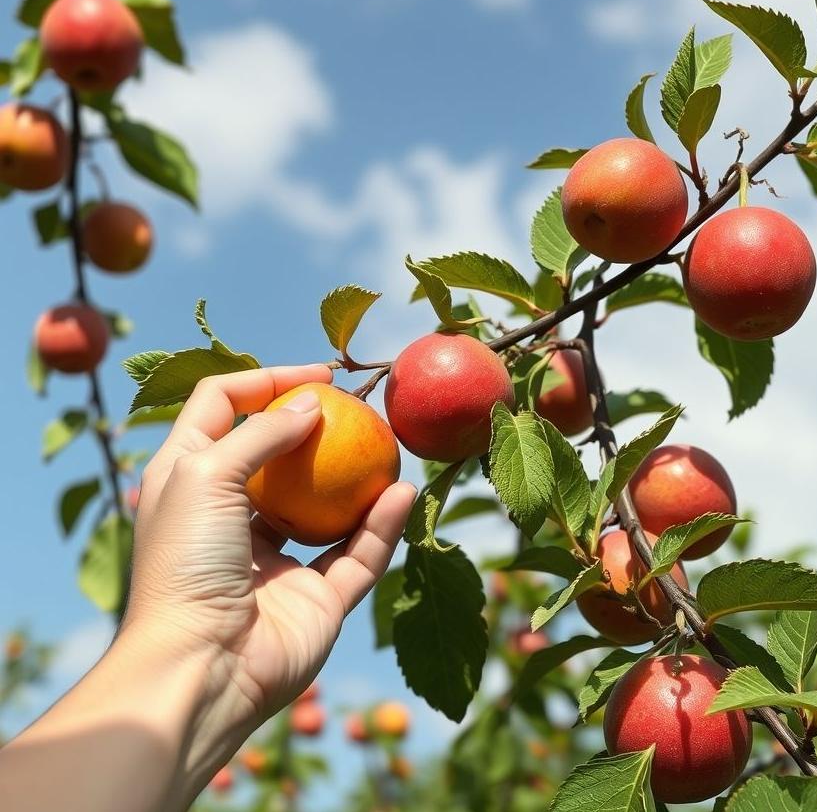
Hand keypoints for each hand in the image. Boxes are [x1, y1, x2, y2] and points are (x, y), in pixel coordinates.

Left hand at [123, 364, 414, 766]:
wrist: (202, 669)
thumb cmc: (187, 560)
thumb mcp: (205, 473)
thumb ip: (262, 433)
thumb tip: (313, 404)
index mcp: (192, 482)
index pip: (225, 408)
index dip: (267, 381)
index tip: (319, 375)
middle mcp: (234, 517)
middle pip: (280, 456)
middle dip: (320, 427)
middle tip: (360, 407)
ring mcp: (278, 560)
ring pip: (328, 507)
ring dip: (359, 477)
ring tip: (389, 445)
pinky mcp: (317, 598)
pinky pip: (358, 554)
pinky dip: (381, 525)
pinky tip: (401, 493)